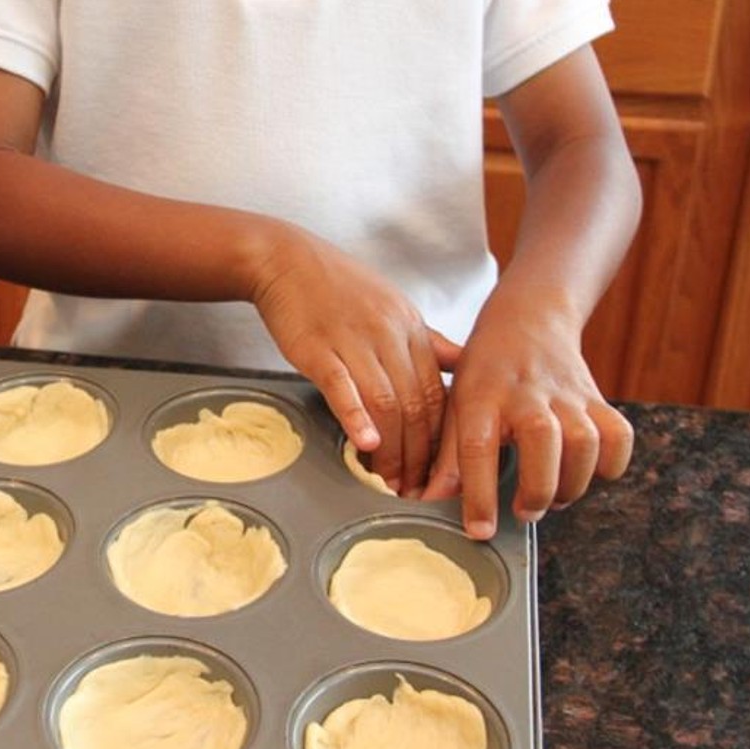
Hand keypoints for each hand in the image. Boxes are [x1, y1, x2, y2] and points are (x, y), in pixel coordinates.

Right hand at [250, 224, 461, 495]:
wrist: (285, 259)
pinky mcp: (319, 349)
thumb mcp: (393, 306)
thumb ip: (429, 341)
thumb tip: (464, 366)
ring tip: (388, 479)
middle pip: (416, 406)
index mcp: (411, 330)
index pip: (437, 394)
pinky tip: (362, 443)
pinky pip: (343, 386)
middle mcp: (390, 336)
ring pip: (385, 403)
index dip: (439, 439)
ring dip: (390, 448)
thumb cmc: (336, 286)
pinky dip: (356, 417)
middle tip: (413, 488)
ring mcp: (355, 342)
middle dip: (418, 454)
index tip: (434, 471)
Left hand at [422, 287, 633, 538]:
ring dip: (572, 483)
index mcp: (481, 397)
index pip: (476, 448)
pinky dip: (610, 463)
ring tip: (553, 497)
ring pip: (584, 443)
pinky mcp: (598, 397)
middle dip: (536, 490)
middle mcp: (526, 394)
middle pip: (541, 443)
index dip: (478, 495)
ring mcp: (567, 394)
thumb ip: (447, 456)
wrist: (528, 319)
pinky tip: (588, 472)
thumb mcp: (456, 403)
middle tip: (524, 512)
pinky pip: (618, 437)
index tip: (479, 531)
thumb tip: (429, 501)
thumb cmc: (485, 371)